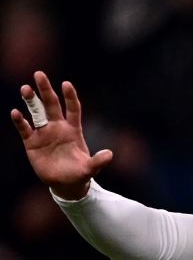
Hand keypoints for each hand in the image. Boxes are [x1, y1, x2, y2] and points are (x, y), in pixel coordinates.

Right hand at [10, 71, 112, 199]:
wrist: (65, 184)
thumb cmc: (80, 173)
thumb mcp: (91, 168)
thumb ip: (98, 161)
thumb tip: (109, 154)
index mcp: (73, 130)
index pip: (72, 109)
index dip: (70, 97)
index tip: (66, 84)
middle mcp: (57, 128)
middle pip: (51, 105)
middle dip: (46, 90)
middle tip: (39, 74)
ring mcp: (44, 133)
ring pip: (36, 112)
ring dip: (30, 101)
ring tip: (25, 89)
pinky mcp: (31, 142)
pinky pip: (25, 129)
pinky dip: (20, 121)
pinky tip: (16, 113)